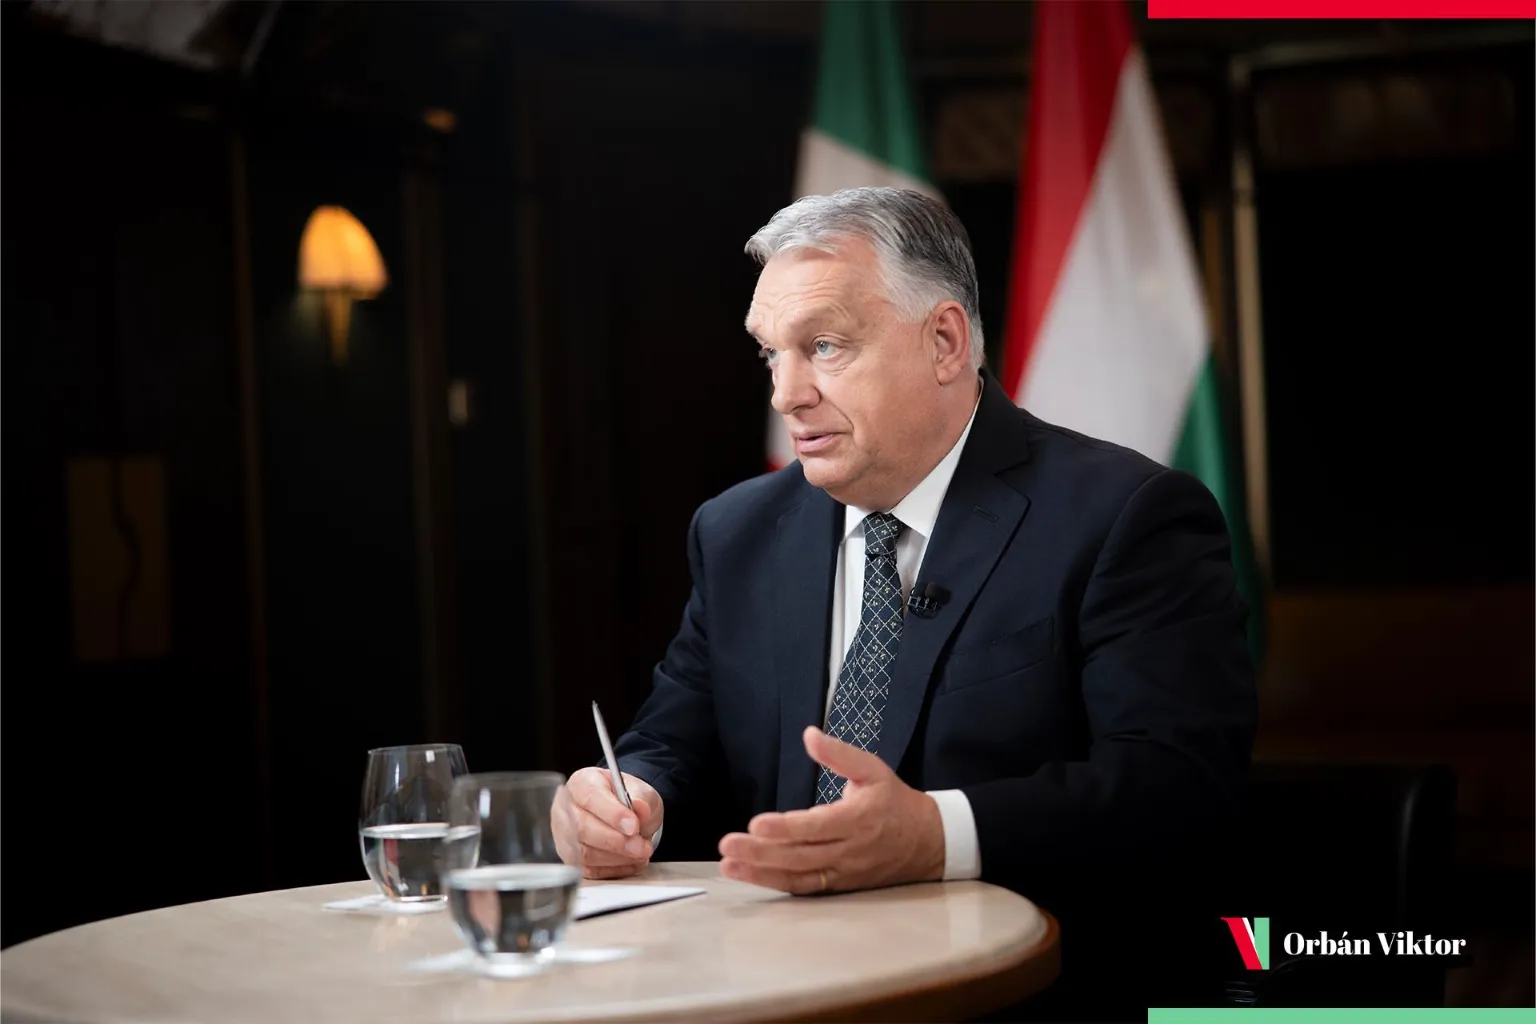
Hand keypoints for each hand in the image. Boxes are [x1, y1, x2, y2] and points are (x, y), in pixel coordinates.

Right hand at [552, 767, 663, 879]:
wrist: (624, 814)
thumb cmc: (627, 799)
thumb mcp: (641, 791)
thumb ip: (642, 798)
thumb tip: (640, 807)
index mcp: (582, 782)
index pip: (591, 797)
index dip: (613, 814)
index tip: (634, 826)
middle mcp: (566, 807)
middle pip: (582, 828)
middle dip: (616, 841)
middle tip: (641, 847)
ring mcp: (564, 834)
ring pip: (584, 853)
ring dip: (616, 858)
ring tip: (640, 853)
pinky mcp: (570, 857)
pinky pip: (588, 869)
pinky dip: (613, 869)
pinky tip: (631, 862)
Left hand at [717, 726, 944, 894]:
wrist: (929, 842)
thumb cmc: (894, 801)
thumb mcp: (872, 768)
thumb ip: (839, 754)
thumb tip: (809, 735)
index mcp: (857, 819)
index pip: (816, 827)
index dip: (785, 828)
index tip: (755, 823)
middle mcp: (849, 851)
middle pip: (800, 855)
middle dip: (761, 853)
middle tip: (728, 846)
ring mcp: (843, 872)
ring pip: (799, 876)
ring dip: (761, 873)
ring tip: (729, 866)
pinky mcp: (839, 885)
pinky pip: (805, 887)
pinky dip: (777, 884)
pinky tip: (751, 877)